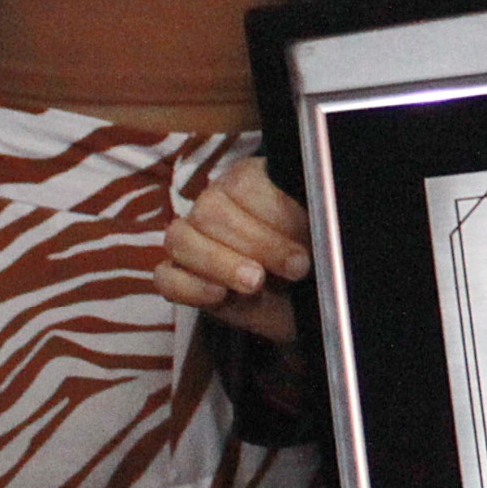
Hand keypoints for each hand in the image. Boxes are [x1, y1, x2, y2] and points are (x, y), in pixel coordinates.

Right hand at [156, 156, 310, 345]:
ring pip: (181, 240)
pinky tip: (219, 295)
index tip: (306, 244)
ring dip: (221, 263)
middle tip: (294, 268)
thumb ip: (317, 219)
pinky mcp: (178, 276)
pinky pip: (165, 277)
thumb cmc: (311, 262)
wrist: (301, 307)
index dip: (275, 215)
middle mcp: (214, 203)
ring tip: (255, 283)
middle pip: (211, 211)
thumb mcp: (320, 237)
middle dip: (257, 243)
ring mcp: (190, 238)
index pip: (245, 184)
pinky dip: (190, 287)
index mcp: (249, 180)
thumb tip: (321, 213)